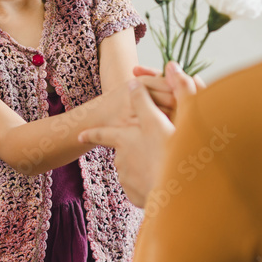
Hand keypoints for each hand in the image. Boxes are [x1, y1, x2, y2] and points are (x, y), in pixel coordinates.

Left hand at [79, 62, 200, 206]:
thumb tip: (172, 66)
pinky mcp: (133, 194)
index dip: (92, 133)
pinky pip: (140, 186)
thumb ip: (177, 90)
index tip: (80, 135)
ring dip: (146, 168)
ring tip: (166, 169)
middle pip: (126, 151)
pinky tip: (164, 183)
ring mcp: (126, 178)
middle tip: (156, 155)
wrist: (180, 194)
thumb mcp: (181, 116)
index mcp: (127, 137)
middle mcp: (121, 156)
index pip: (103, 133)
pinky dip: (149, 184)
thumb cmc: (180, 153)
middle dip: (137, 151)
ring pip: (134, 169)